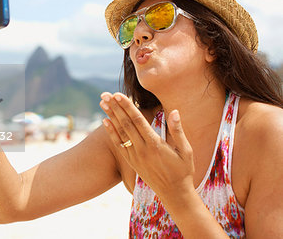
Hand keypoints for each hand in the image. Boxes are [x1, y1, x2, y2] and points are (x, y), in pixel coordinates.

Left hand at [99, 92, 194, 206]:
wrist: (174, 194)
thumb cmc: (183, 170)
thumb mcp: (185, 150)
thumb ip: (177, 130)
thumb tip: (174, 111)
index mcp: (155, 144)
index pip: (138, 121)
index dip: (127, 107)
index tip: (118, 95)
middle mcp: (142, 149)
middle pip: (125, 124)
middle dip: (115, 107)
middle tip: (105, 94)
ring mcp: (135, 156)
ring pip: (120, 132)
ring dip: (111, 116)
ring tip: (103, 102)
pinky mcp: (131, 161)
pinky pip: (119, 144)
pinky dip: (111, 132)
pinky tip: (105, 121)